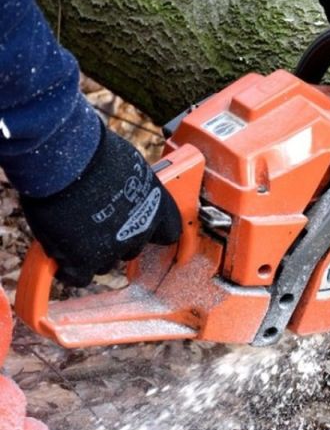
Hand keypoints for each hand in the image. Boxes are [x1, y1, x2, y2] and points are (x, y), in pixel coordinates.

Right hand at [20, 127, 180, 286]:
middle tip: (96, 222)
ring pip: (105, 263)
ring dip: (91, 252)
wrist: (66, 160)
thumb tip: (121, 189)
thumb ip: (130, 187)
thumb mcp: (128, 166)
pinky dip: (69, 269)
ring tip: (72, 230)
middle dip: (116, 239)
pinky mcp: (85, 260)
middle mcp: (141, 230)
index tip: (146, 231)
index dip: (154, 231)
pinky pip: (79, 276)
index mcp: (158, 206)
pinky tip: (61, 255)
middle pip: (132, 248)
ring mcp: (114, 248)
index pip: (169, 232)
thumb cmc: (93, 152)